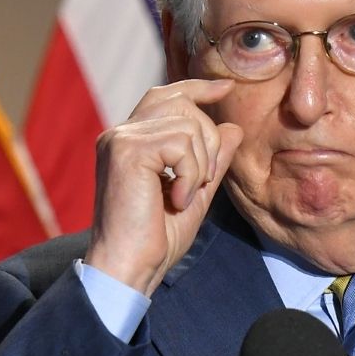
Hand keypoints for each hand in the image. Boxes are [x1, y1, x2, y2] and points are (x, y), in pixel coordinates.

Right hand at [84, 78, 243, 296]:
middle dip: (208, 141)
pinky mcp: (127, 150)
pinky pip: (182, 144)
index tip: (225, 88)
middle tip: (202, 183)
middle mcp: (120, 133)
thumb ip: (212, 160)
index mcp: (130, 141)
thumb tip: (233, 127)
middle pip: (183, 104)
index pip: (165, 96)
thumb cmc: (155, 240)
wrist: (128, 268)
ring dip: (201, 165)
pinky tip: (176, 200)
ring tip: (184, 197)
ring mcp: (121, 139)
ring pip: (188, 125)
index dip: (197, 87)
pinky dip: (191, 175)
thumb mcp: (195, 194)